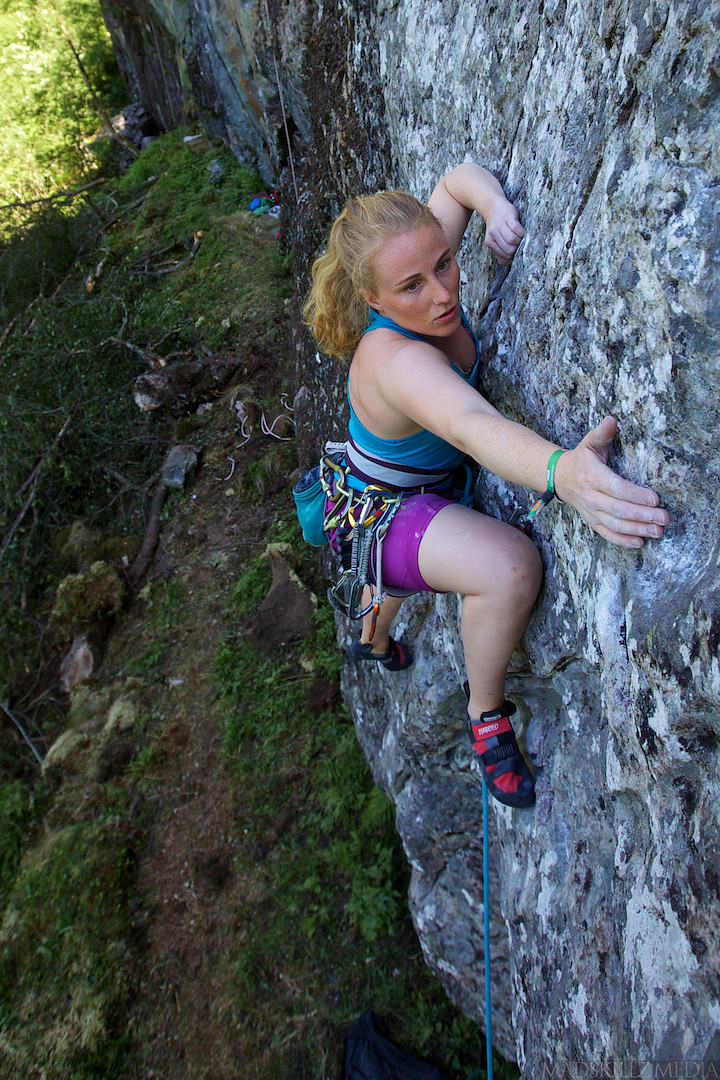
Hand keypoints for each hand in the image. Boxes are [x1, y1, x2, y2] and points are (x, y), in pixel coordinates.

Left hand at [484, 198, 524, 264]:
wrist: (492, 205)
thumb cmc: (498, 224)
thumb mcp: (496, 238)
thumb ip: (501, 249)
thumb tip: (511, 260)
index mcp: (489, 242)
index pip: (503, 259)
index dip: (512, 258)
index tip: (516, 254)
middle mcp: (492, 235)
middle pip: (509, 250)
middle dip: (517, 250)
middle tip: (519, 244)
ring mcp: (499, 225)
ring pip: (512, 240)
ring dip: (520, 241)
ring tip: (521, 237)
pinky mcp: (507, 217)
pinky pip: (516, 229)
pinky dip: (522, 232)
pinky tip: (522, 231)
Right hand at [554, 417, 669, 548]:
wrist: (558, 477)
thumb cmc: (580, 459)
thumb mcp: (589, 443)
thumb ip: (602, 433)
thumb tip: (612, 420)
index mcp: (592, 476)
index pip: (616, 488)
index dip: (635, 495)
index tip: (655, 498)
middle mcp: (591, 496)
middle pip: (618, 509)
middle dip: (642, 515)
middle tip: (663, 517)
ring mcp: (591, 511)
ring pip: (615, 524)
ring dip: (637, 529)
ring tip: (657, 531)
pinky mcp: (592, 521)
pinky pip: (607, 534)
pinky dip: (623, 540)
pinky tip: (640, 542)